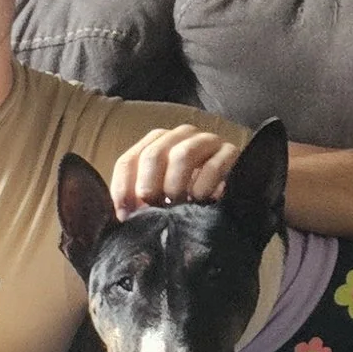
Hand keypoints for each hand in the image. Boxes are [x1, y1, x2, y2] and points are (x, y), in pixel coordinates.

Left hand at [106, 125, 237, 212]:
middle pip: (153, 155)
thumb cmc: (184, 195)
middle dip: (150, 186)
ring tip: (177, 204)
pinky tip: (200, 199)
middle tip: (155, 207)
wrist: (226, 193)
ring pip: (183, 154)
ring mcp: (205, 141)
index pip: (127, 161)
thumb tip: (123, 215)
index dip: (123, 190)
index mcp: (155, 143)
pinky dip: (203, 186)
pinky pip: (213, 165)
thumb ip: (136, 197)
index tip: (126, 215)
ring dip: (175, 184)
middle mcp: (179, 136)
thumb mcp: (157, 195)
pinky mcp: (229, 152)